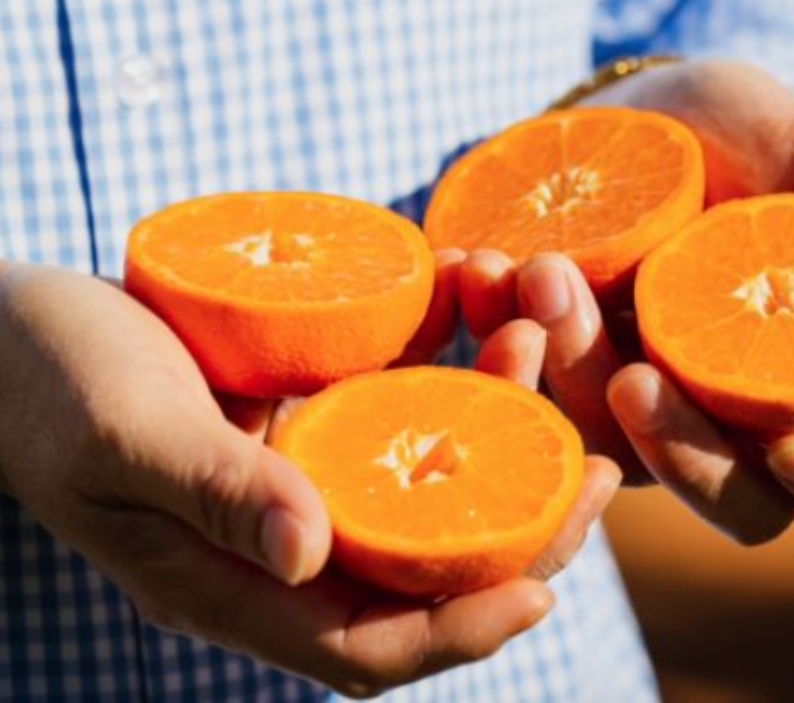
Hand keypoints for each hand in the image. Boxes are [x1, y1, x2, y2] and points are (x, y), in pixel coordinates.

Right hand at [0, 262, 616, 696]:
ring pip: (425, 462)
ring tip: (541, 337)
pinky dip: (445, 347)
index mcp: (236, 579)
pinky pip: (395, 386)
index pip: (368, 641)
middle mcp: (286, 532)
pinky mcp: (308, 401)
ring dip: (495, 411)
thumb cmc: (47, 384)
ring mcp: (303, 463)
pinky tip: (476, 292)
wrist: (20, 328)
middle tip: (597, 470)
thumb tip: (313, 554)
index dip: (458, 631)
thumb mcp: (123, 438)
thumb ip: (215, 492)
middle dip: (518, 520)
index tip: (543, 593)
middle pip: (424, 555)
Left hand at [458, 58, 793, 542]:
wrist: (618, 114)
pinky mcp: (544, 370)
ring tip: (540, 267)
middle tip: (633, 364)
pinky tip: (471, 263)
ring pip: (603, 448)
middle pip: (727, 496)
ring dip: (565, 374)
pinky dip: (487, 328)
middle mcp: (727, 411)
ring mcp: (631, 400)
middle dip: (676, 446)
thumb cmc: (727, 134)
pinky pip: (509, 385)